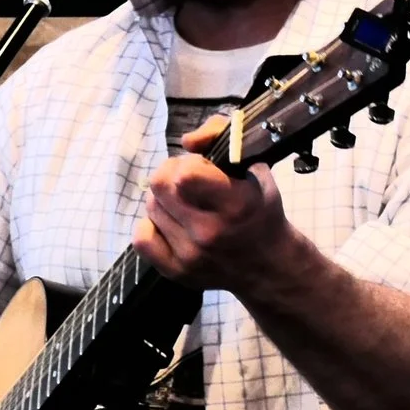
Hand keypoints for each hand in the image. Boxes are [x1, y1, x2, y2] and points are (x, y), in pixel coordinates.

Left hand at [133, 121, 299, 290]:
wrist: (268, 267)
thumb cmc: (260, 211)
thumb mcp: (255, 168)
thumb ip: (222, 137)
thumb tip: (187, 142)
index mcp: (235, 204)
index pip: (185, 176)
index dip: (188, 163)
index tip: (202, 168)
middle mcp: (210, 232)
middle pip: (160, 186)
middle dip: (171, 175)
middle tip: (189, 182)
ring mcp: (190, 256)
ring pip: (151, 207)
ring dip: (165, 200)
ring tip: (187, 205)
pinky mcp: (176, 272)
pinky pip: (141, 238)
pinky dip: (153, 225)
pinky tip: (173, 224)